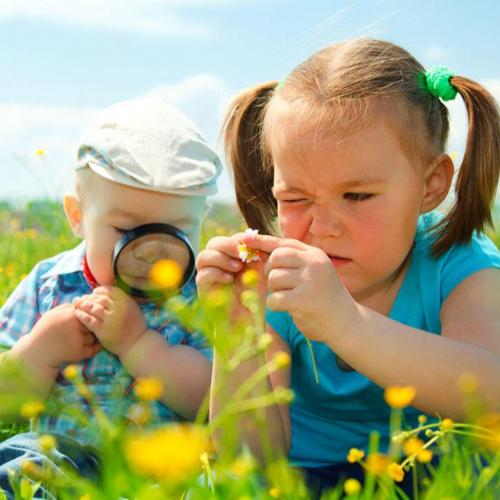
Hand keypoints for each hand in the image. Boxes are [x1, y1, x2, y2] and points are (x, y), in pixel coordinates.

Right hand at [19, 303, 100, 371]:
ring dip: (89, 337)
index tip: (82, 319)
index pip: (89, 311)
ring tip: (79, 339)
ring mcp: (79, 340)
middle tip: (82, 329)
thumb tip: (85, 302)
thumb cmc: (45, 330)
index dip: (87, 315)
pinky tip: (86, 345)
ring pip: (93, 336)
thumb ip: (69, 307)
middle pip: (93, 323)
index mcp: (71, 315)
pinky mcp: (80, 353)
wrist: (36, 352)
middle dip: (89, 326)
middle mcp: (76, 327)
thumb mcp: (53, 313)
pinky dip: (94, 347)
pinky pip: (94, 348)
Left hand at [73, 286, 147, 357]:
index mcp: (126, 302)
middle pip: (100, 298)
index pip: (109, 291)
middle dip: (89, 297)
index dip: (99, 291)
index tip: (94, 293)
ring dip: (83, 305)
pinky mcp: (103, 330)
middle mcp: (119, 309)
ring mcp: (111, 320)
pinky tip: (77, 314)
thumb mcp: (133, 308)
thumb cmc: (134, 326)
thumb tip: (106, 292)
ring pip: (93, 308)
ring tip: (77, 305)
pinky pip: (89, 320)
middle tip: (81, 299)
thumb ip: (122, 300)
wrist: (136, 344)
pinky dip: (82, 316)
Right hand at [196, 232, 267, 307]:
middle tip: (241, 253)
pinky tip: (229, 279)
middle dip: (227, 245)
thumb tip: (253, 236)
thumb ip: (258, 253)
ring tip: (237, 268)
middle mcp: (216, 264)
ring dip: (221, 258)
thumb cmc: (255, 295)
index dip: (239, 239)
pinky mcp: (203, 290)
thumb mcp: (260, 271)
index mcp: (230, 257)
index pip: (229, 239)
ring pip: (203, 256)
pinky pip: (202, 275)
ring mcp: (208, 276)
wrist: (248, 319)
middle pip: (213, 243)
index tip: (253, 245)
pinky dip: (216, 274)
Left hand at [243, 233, 357, 343]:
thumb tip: (259, 248)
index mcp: (315, 255)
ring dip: (275, 291)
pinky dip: (275, 306)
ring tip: (288, 298)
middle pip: (275, 259)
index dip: (262, 241)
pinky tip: (287, 309)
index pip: (284, 243)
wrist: (347, 324)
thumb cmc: (324, 298)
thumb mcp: (314, 273)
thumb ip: (293, 261)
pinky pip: (274, 299)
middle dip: (270, 272)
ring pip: (273, 279)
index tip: (245, 238)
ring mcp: (309, 281)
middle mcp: (313, 264)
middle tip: (279, 285)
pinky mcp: (303, 300)